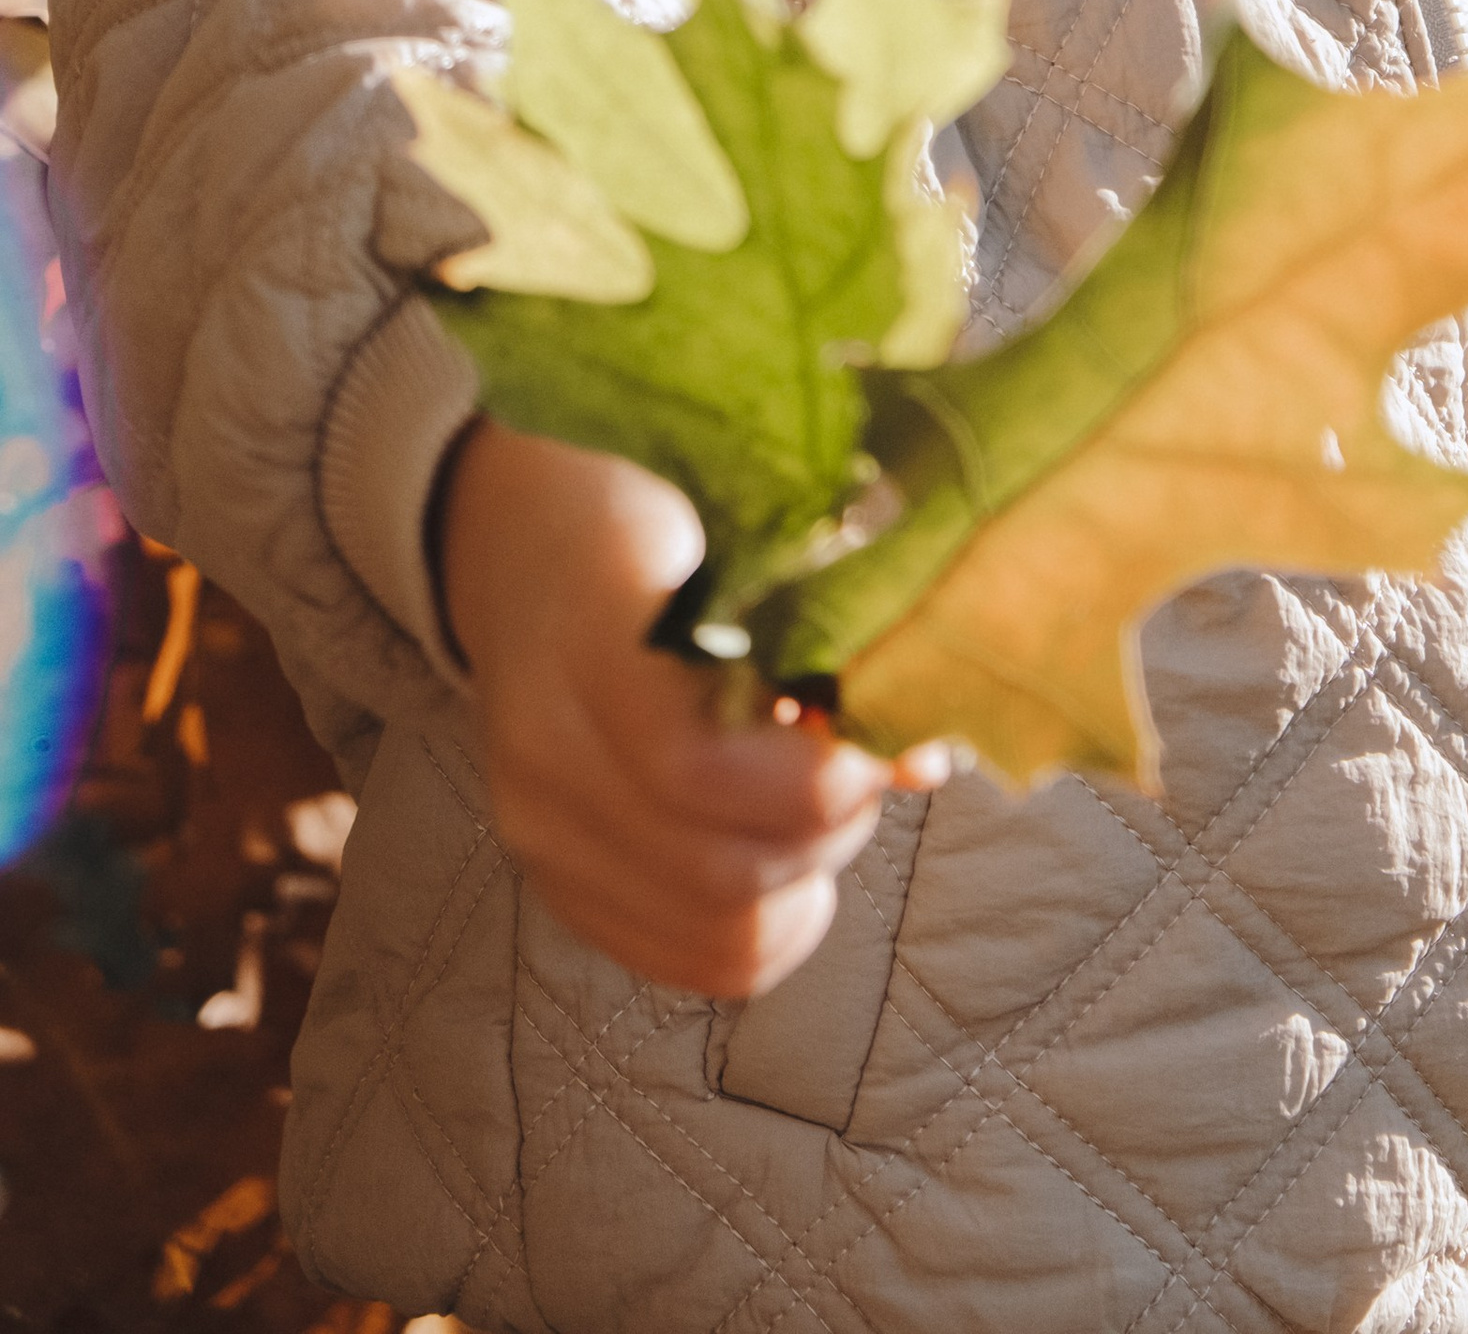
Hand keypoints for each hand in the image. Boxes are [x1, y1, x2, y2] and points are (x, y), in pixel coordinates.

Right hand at [436, 416, 941, 998]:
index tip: (873, 745)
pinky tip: (790, 863)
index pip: (692, 766)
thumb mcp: (734, 537)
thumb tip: (921, 755)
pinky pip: (688, 961)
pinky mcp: (561, 886)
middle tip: (866, 767)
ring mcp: (542, 834)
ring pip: (713, 931)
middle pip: (715, 866)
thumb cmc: (650, 528)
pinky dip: (768, 930)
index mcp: (586, 641)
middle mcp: (546, 757)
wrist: (524, 553)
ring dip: (805, 881)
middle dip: (829, 830)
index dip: (807, 780)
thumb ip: (822, 635)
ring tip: (823, 804)